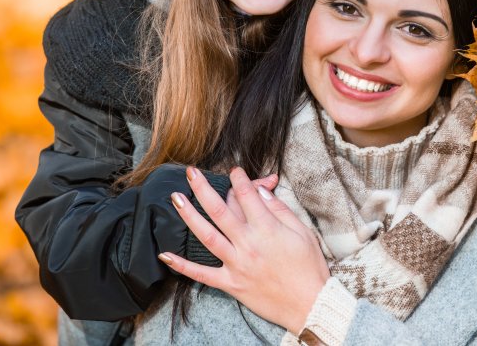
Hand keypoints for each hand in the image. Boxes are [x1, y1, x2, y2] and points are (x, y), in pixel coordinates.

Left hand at [160, 167, 329, 333]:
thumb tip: (261, 192)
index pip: (247, 195)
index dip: (239, 179)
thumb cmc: (309, 267)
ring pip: (207, 236)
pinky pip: (202, 275)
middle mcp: (248, 244)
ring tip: (176, 199)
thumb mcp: (302, 232)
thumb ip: (279, 210)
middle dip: (203, 189)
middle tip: (191, 173)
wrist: (310, 304)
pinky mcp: (231, 284)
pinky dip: (183, 265)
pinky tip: (166, 254)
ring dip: (189, 216)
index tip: (234, 171)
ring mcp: (237, 264)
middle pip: (220, 210)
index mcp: (267, 229)